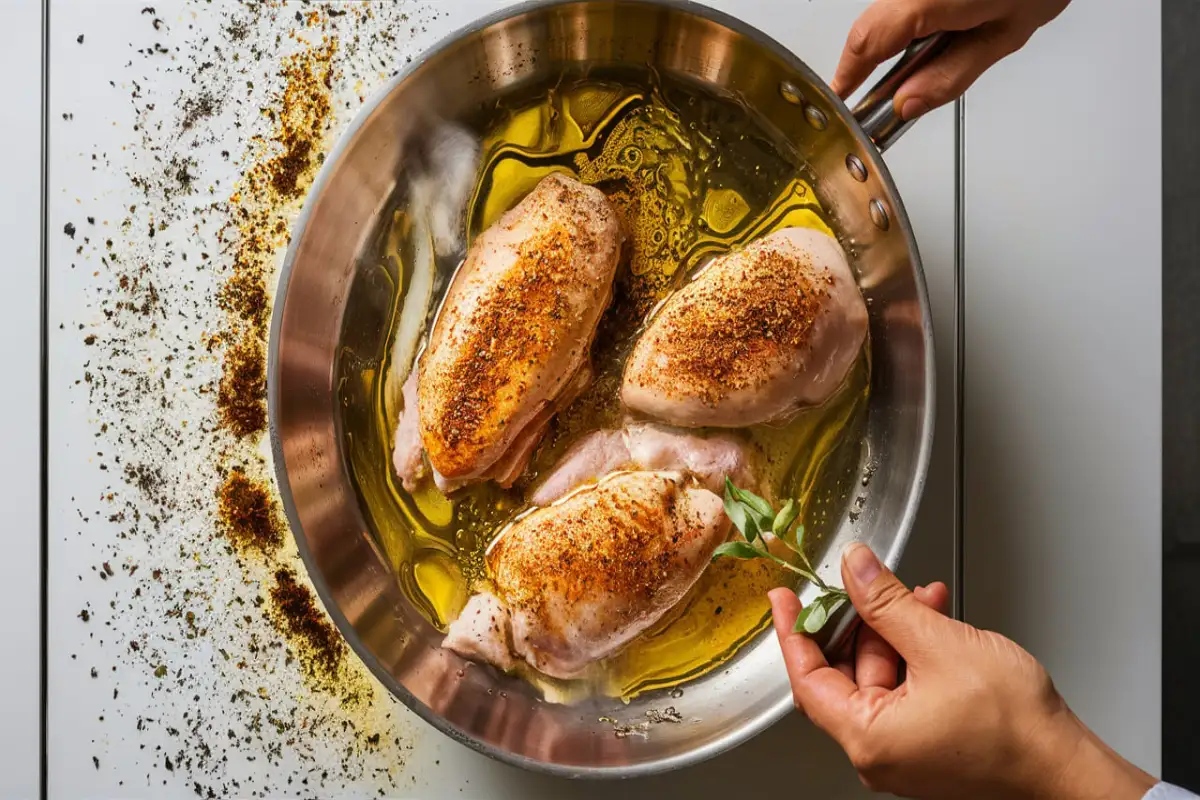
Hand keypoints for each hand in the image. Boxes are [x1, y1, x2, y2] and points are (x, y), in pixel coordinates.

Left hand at [768, 543, 1155, 798]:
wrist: (1066, 765)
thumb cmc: (1015, 728)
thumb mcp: (939, 644)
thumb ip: (887, 602)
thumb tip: (856, 568)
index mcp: (867, 738)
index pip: (806, 676)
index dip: (793, 630)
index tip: (783, 598)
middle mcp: (879, 752)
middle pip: (843, 673)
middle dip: (860, 620)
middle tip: (864, 583)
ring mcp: (904, 751)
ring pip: (879, 676)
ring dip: (895, 631)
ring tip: (919, 596)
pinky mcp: (928, 744)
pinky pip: (904, 690)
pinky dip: (913, 653)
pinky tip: (932, 619)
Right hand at [831, 0, 1071, 120]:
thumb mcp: (1003, 35)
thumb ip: (950, 75)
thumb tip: (908, 103)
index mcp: (928, 0)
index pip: (865, 44)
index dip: (847, 77)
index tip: (842, 100)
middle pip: (872, 27)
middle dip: (876, 61)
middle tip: (894, 91)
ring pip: (890, 11)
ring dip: (904, 37)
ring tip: (952, 42)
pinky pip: (907, 1)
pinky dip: (919, 18)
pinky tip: (959, 19)